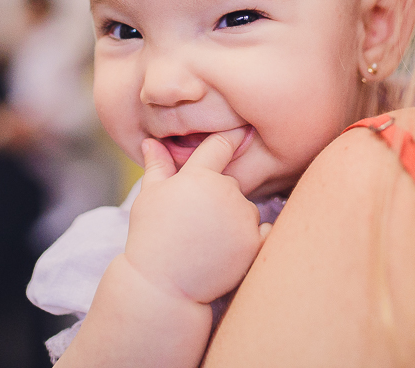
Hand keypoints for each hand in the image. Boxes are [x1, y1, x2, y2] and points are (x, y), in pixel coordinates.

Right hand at [124, 127, 267, 303]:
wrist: (162, 286)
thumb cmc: (151, 237)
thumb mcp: (150, 197)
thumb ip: (157, 165)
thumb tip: (150, 141)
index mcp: (199, 175)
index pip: (221, 144)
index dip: (231, 137)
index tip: (244, 129)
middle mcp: (225, 191)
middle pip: (232, 183)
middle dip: (219, 197)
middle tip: (196, 221)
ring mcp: (242, 217)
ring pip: (247, 208)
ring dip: (235, 219)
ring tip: (207, 240)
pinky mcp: (254, 242)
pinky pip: (265, 229)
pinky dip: (253, 236)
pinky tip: (231, 248)